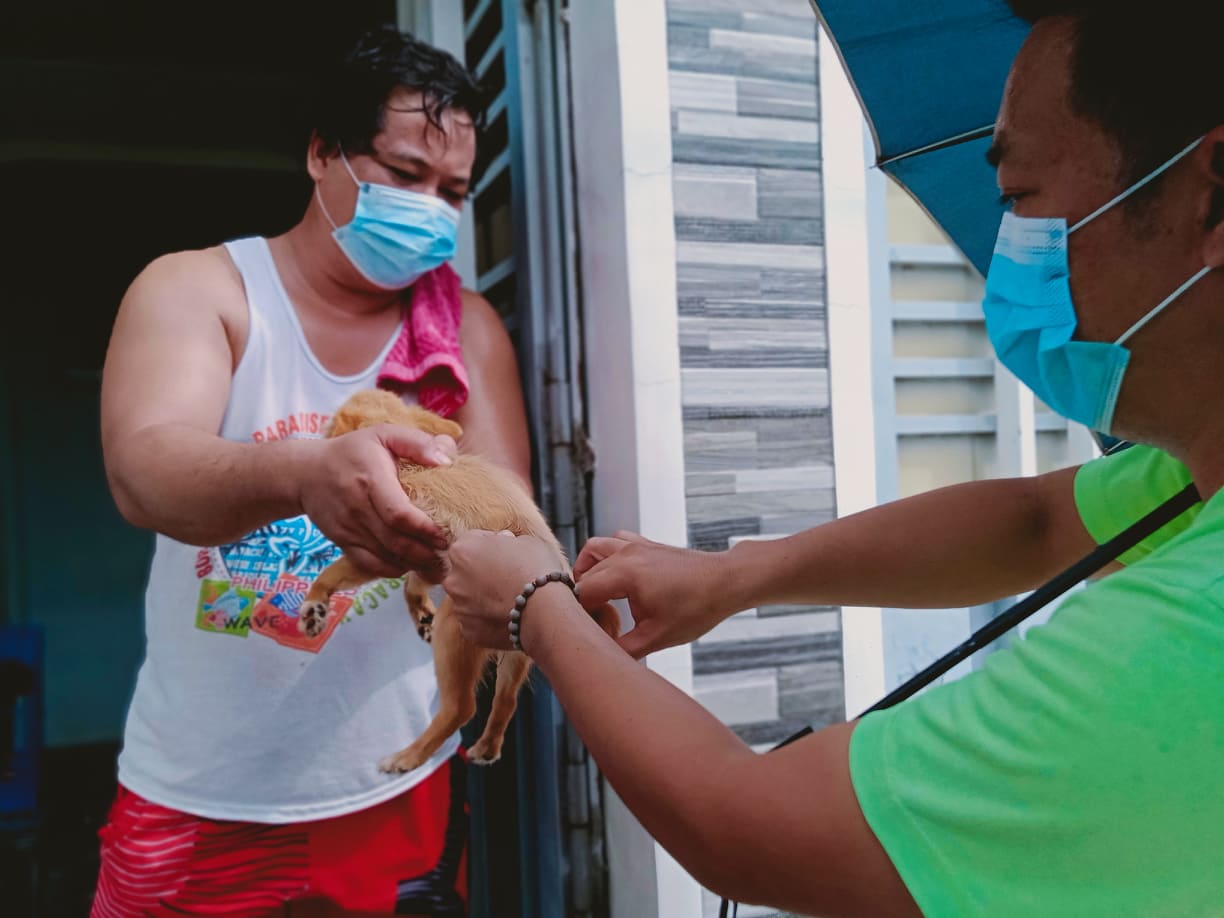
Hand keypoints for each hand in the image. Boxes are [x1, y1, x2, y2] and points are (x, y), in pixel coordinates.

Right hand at [297, 423, 457, 577]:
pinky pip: (369, 565)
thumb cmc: (353, 451)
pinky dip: (392, 570)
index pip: (398, 514)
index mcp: (370, 479)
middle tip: (447, 553)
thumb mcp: (384, 434)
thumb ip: (417, 442)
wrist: (306, 473)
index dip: (424, 529)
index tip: (444, 535)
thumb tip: (446, 460)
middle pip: (394, 541)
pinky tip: (410, 565)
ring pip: (384, 557)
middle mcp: (357, 508)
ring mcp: (348, 529)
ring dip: (413, 564)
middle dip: (425, 552)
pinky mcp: (342, 542)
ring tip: (436, 563)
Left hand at [444, 530, 569, 649]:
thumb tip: (502, 543)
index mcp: (463, 550)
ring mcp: (460, 607)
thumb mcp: (524, 541)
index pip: (471, 542)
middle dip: (482, 573)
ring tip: (510, 600)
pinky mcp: (469, 630)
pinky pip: (477, 621)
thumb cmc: (536, 569)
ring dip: (484, 597)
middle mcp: (453, 579)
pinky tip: (508, 616)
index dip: (490, 546)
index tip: (505, 553)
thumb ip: (504, 541)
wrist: (546, 609)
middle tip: (507, 577)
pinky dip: (488, 619)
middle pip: (465, 572)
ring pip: (469, 599)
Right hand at [573, 531, 737, 657]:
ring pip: (595, 549)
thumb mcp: (657, 637)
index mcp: (625, 573)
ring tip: (595, 595)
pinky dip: (607, 556)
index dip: (582, 614)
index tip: (592, 630)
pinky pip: (615, 542)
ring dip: (588, 570)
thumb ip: (623, 648)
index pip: (584, 592)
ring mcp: (637, 545)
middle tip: (595, 622)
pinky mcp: (647, 544)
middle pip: (587, 573)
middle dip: (584, 598)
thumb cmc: (697, 607)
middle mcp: (626, 553)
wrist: (727, 582)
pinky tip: (616, 577)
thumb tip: (602, 656)